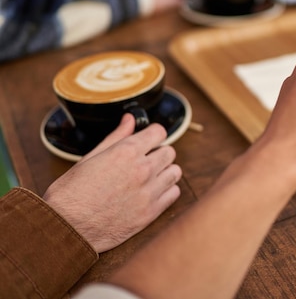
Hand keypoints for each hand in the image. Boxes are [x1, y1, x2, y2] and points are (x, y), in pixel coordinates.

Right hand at [43, 114, 181, 251]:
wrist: (66, 230)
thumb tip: (130, 119)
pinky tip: (152, 193)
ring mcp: (149, 192)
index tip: (149, 140)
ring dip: (165, 172)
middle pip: (169, 152)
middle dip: (158, 153)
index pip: (159, 132)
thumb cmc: (71, 193)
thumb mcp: (89, 158)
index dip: (153, 134)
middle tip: (144, 161)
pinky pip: (174, 194)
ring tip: (149, 178)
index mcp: (126, 152)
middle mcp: (142, 170)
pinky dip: (166, 191)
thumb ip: (116, 137)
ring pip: (175, 172)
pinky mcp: (151, 213)